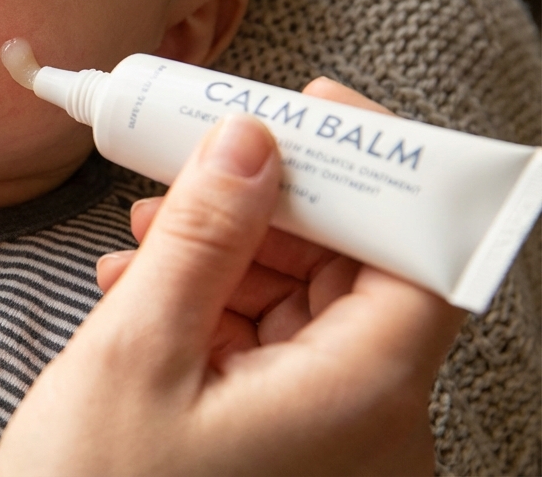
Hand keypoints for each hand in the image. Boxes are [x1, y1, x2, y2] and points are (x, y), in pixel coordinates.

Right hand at [0, 80, 464, 476]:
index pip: (418, 258)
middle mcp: (369, 426)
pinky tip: (144, 287)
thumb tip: (249, 142)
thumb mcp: (137, 352)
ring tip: (144, 230)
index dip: (377, 174)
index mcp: (360, 400)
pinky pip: (271, 354)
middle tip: (202, 157)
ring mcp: (329, 444)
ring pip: (306, 310)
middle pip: (357, 275)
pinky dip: (216, 309)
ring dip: (230, 254)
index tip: (312, 113)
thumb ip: (203, 237)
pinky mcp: (285, 451)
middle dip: (274, 206)